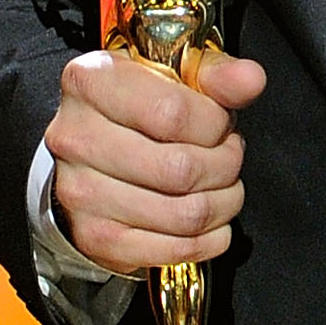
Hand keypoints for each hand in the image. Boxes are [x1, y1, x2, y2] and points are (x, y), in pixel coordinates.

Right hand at [45, 46, 265, 276]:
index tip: (219, 124)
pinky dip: (209, 238)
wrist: (88, 156)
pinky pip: (177, 249)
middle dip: (225, 165)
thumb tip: (250, 79)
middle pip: (181, 169)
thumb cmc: (136, 111)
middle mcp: (76, 138)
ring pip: (185, 214)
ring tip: (221, 185)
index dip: (215, 124)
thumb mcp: (174, 76)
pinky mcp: (97, 238)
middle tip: (227, 156)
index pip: (173, 114)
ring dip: (223, 203)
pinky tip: (208, 219)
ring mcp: (81, 193)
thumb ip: (215, 75)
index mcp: (91, 82)